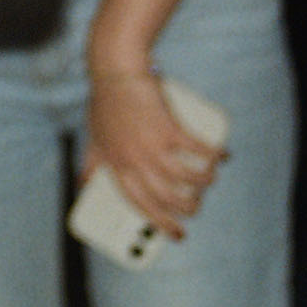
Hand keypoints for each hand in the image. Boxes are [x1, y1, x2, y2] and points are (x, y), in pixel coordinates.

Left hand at [81, 72, 224, 239]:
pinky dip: (214, 156)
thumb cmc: (105, 103)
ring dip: (203, 183)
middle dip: (187, 209)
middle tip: (196, 208)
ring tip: (209, 181)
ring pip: (185, 179)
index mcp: (117, 167)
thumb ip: (91, 162)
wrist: (116, 71)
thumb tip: (82, 184)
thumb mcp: (93, 138)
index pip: (139, 205)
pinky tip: (223, 156)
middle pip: (166, 198)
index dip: (160, 224)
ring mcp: (151, 146)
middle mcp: (134, 161)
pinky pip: (197, 150)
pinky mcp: (168, 127)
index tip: (177, 234)